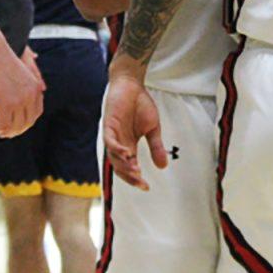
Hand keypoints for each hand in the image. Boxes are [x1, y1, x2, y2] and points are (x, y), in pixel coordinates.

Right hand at [0, 42, 43, 138]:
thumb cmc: (4, 60)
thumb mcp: (22, 73)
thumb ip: (27, 85)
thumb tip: (31, 84)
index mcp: (36, 88)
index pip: (36, 113)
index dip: (28, 121)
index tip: (18, 124)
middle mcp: (31, 96)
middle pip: (28, 122)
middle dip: (18, 130)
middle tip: (8, 132)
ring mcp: (19, 102)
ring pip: (17, 126)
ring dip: (9, 132)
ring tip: (0, 132)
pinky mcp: (5, 105)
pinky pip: (5, 125)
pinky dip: (1, 129)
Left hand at [102, 67, 165, 190]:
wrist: (132, 85)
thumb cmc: (140, 105)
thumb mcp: (153, 129)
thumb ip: (156, 147)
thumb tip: (163, 166)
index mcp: (128, 146)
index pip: (128, 167)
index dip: (135, 178)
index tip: (146, 187)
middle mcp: (119, 143)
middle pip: (120, 166)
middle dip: (130, 177)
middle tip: (141, 183)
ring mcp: (113, 135)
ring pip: (114, 156)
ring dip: (124, 165)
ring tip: (136, 171)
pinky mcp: (109, 124)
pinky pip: (109, 140)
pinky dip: (116, 149)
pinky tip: (126, 154)